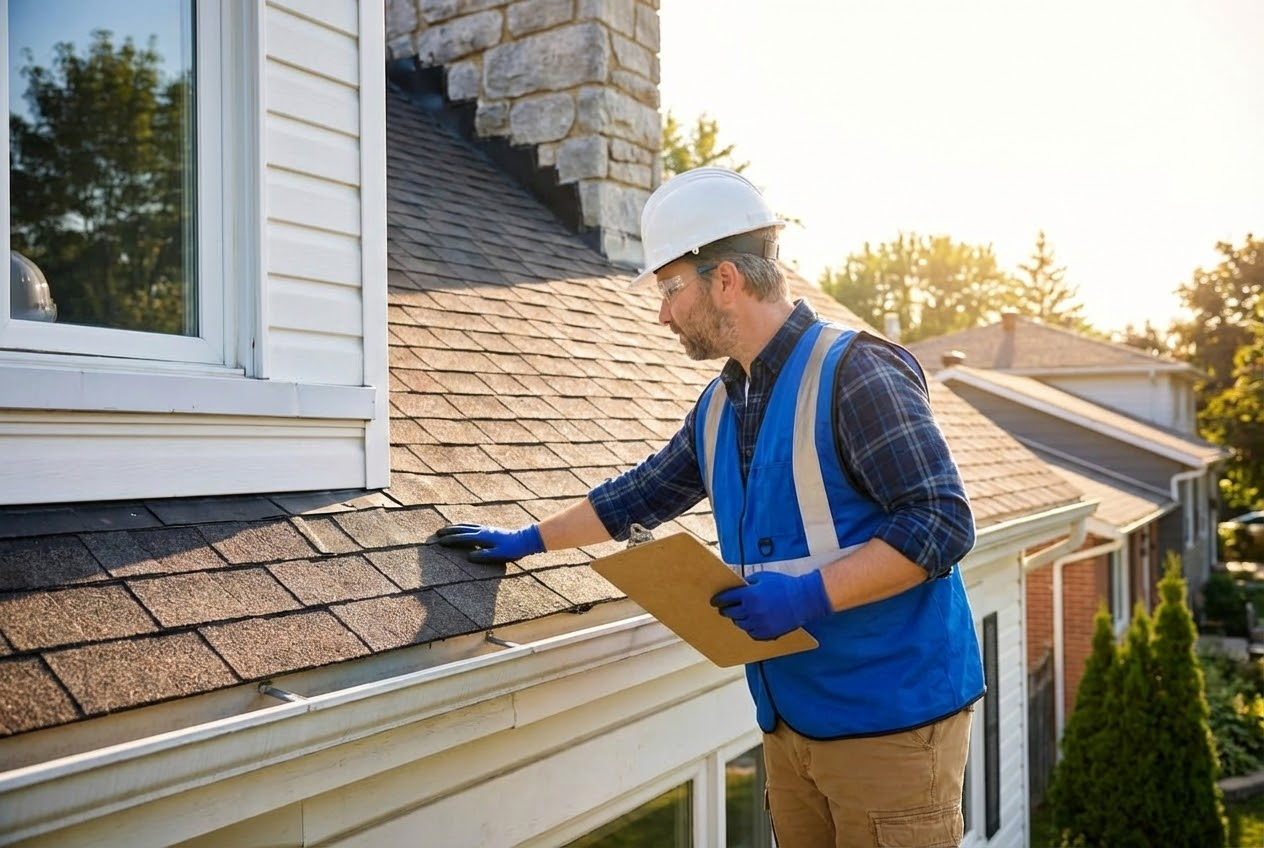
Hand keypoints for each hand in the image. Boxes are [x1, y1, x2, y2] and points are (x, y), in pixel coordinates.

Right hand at [435, 523, 544, 564]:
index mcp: (482, 537)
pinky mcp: (489, 529)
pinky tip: (462, 527)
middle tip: (437, 533)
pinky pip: (472, 525)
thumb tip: (469, 557)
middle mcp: (482, 530)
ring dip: (455, 526)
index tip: (440, 541)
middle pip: (461, 529)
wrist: (524, 539)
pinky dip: (463, 525)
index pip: (462, 538)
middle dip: (449, 531)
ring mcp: (485, 528)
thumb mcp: (498, 555)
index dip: (450, 540)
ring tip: (445, 528)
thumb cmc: (512, 549)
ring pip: (466, 525)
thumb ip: (484, 556)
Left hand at [711, 570, 832, 640]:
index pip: (726, 599)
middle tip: (726, 608)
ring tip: (741, 615)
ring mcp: (759, 623)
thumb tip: (737, 586)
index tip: (714, 601)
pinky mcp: (767, 633)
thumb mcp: (764, 577)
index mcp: (749, 595)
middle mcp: (752, 611)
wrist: (803, 599)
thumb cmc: (785, 586)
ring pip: (740, 624)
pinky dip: (750, 628)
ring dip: (739, 619)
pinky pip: (752, 633)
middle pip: (730, 613)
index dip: (718, 600)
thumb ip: (748, 582)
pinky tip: (752, 623)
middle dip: (726, 610)